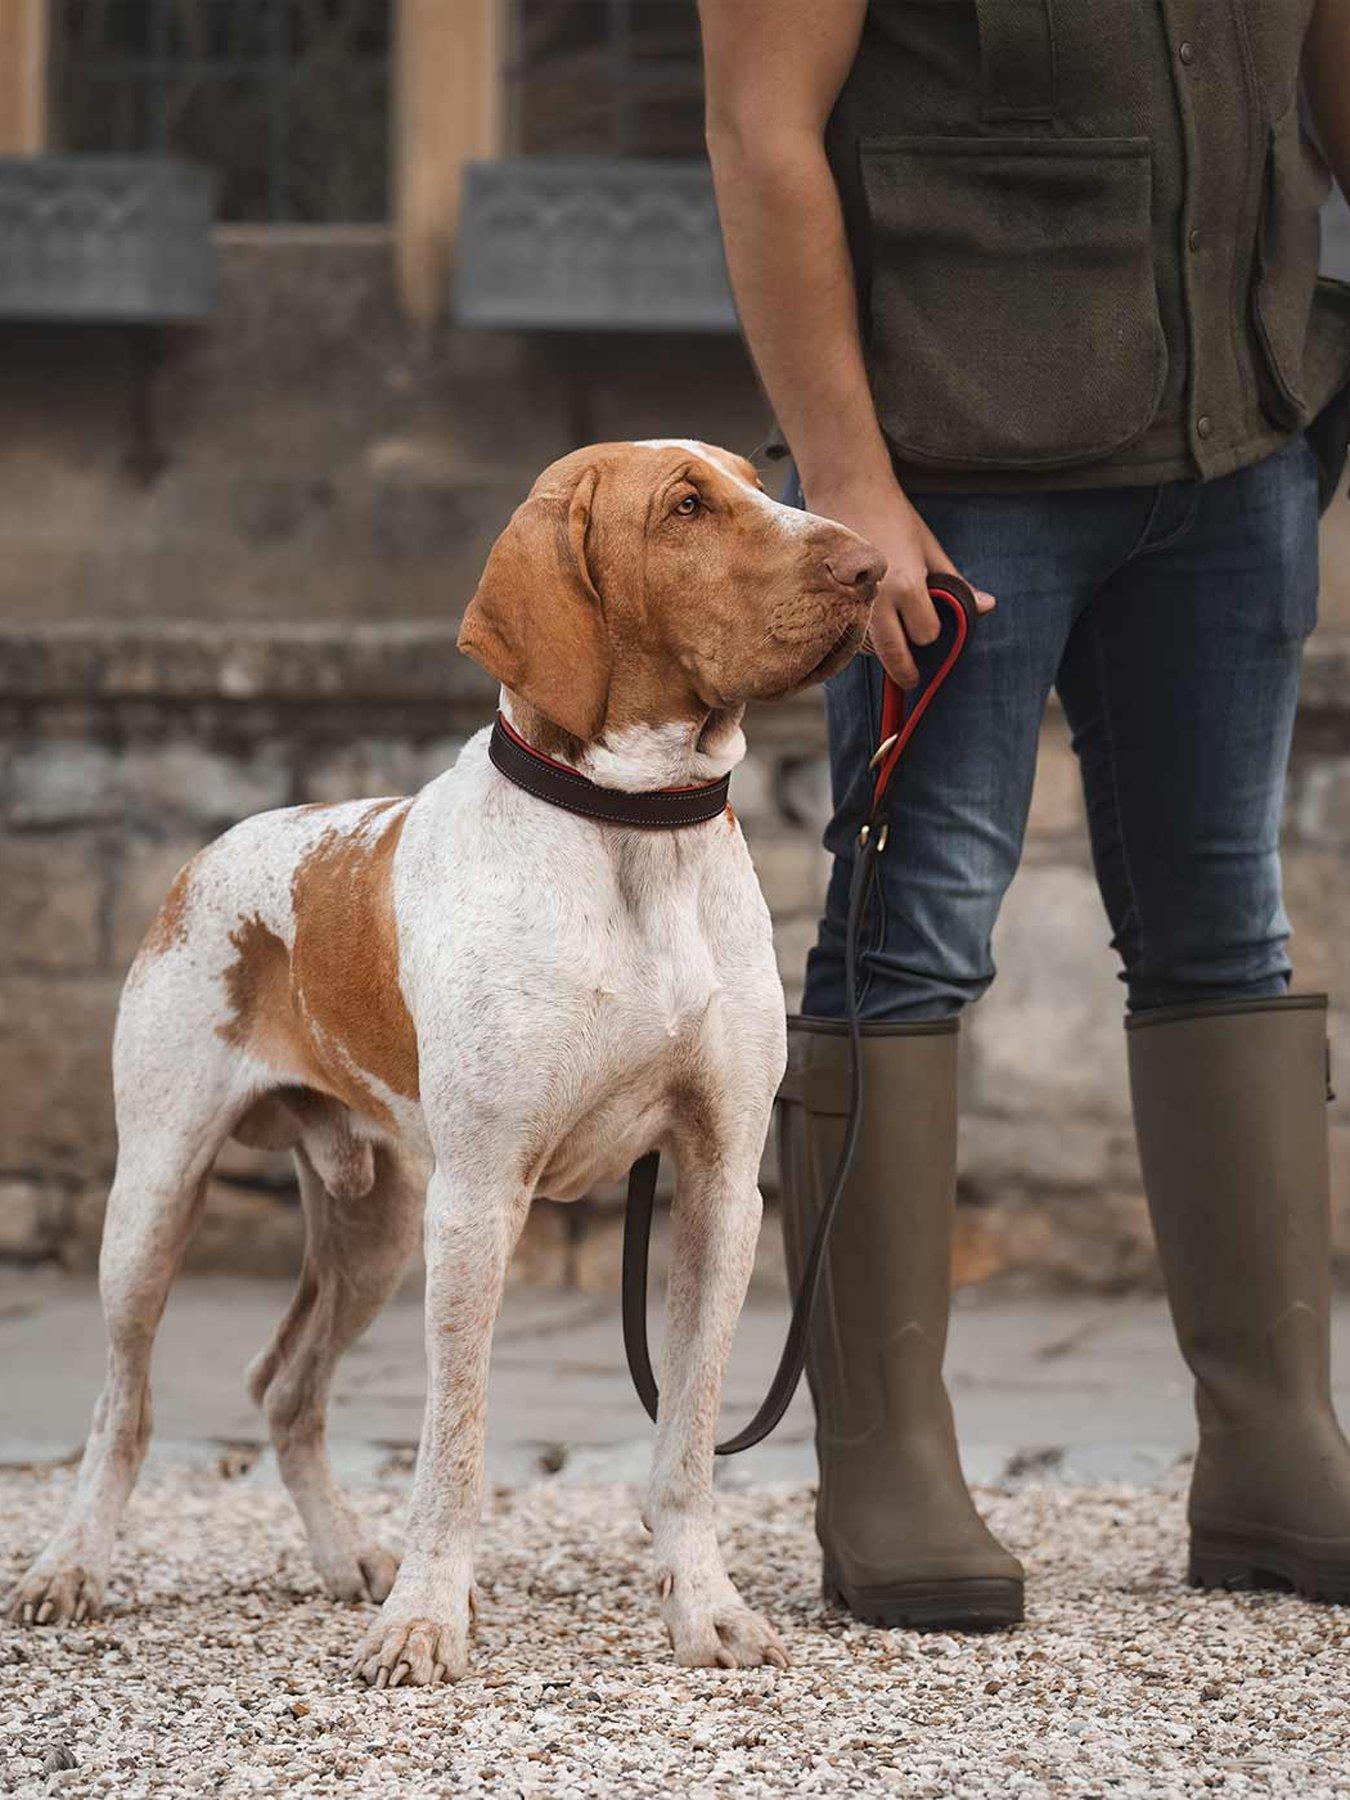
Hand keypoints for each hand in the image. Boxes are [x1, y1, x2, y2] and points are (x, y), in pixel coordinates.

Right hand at [804, 475, 995, 688]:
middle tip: (912, 681)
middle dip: (906, 670)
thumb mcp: (931, 549)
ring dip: (881, 650)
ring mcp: (850, 603)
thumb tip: (988, 607)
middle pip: (896, 657)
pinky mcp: (830, 601)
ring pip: (870, 649)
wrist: (847, 490)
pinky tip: (866, 623)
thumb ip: (956, 585)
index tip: (930, 623)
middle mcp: (877, 601)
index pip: (928, 634)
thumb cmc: (895, 517)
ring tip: (889, 636)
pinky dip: (861, 637)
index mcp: (908, 586)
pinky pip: (849, 635)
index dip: (931, 630)